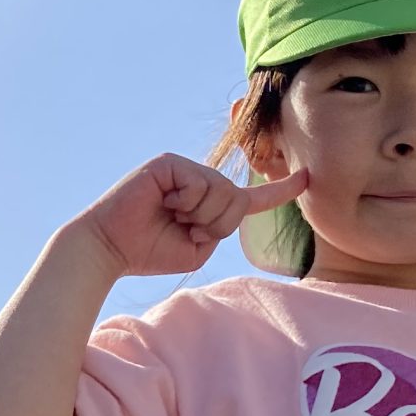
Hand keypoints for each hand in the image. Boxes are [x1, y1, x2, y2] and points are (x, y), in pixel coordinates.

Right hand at [76, 156, 309, 278]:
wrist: (108, 249)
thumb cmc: (147, 252)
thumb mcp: (197, 248)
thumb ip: (221, 227)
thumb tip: (230, 196)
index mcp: (207, 203)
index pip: (249, 198)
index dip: (279, 190)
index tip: (307, 178)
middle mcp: (199, 180)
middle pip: (237, 200)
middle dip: (216, 225)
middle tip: (184, 230)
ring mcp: (184, 169)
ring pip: (222, 192)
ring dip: (199, 216)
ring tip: (169, 217)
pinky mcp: (169, 163)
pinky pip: (201, 184)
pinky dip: (186, 202)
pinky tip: (163, 204)